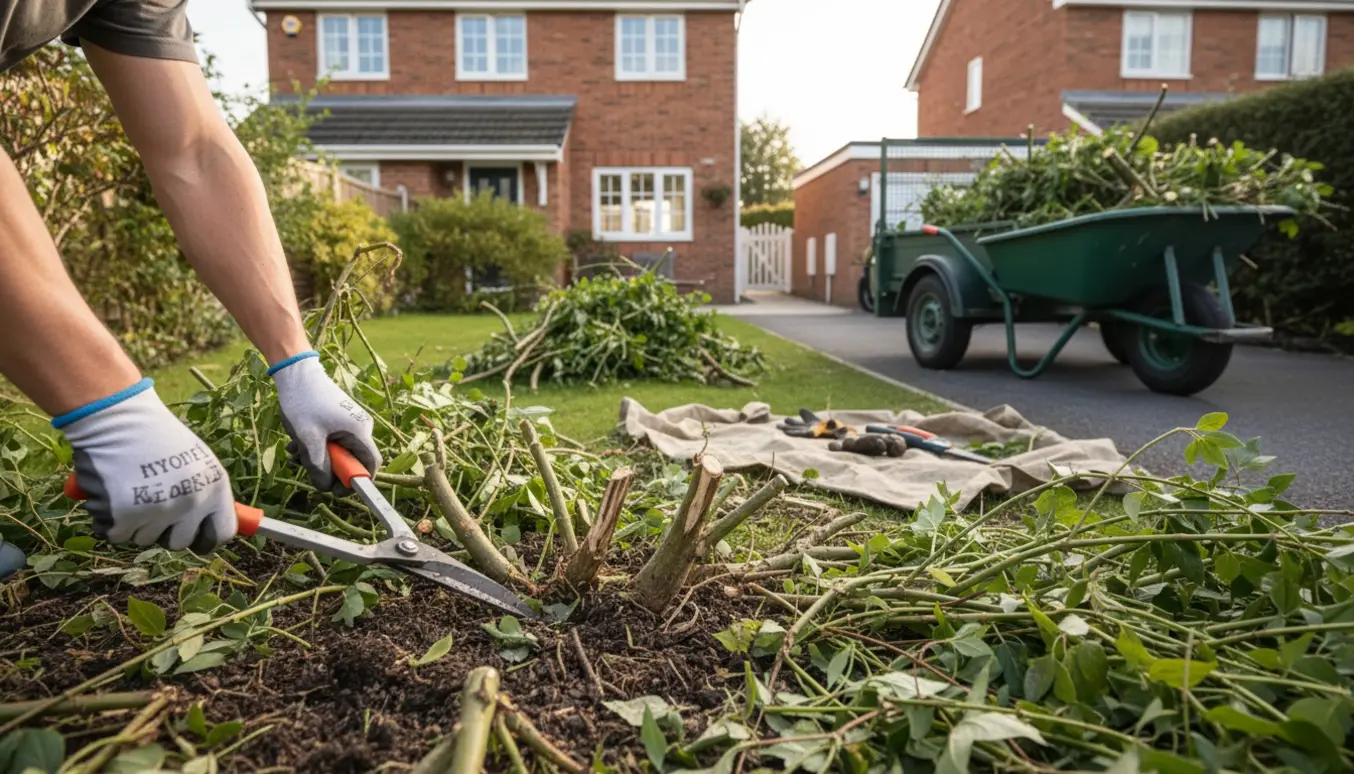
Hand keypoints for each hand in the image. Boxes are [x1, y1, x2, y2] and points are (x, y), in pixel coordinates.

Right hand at [57, 379, 236, 552]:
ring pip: (145, 539)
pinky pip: (116, 535)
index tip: (193, 534)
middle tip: (150, 504)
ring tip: (130, 488)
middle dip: (163, 530)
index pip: (223, 533)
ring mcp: (159, 511)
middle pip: (180, 542)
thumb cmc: (156, 436)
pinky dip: (109, 521)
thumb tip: (209, 525)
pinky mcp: (125, 516)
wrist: (118, 418)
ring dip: (134, 523)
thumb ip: (205, 493)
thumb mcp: (197, 460)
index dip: (206, 537)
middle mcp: (192, 503)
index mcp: (215, 488)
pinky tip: (111, 494)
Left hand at [270, 352, 382, 492]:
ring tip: (296, 453)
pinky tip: (298, 443)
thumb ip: (318, 467)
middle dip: (328, 468)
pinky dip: (316, 446)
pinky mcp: (340, 419)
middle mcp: (361, 427)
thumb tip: (325, 487)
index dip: (355, 482)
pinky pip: (333, 441)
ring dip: (318, 458)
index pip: (370, 466)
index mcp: (359, 431)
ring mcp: (351, 422)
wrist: (296, 373)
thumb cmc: (303, 403)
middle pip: (352, 460)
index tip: (334, 490)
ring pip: (339, 451)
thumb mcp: (308, 439)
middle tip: (306, 467)